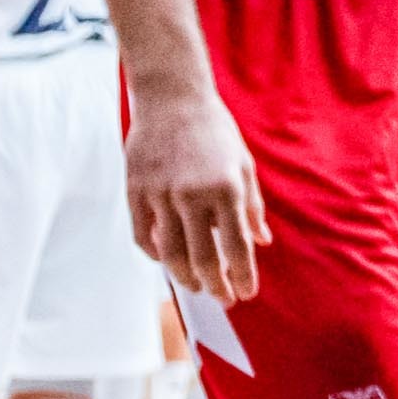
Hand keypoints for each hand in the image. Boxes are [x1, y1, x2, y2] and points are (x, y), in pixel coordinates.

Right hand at [127, 82, 271, 302]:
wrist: (172, 99)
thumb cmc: (215, 132)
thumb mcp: (244, 164)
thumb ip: (252, 206)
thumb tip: (262, 241)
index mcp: (226, 188)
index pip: (236, 247)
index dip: (242, 276)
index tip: (246, 294)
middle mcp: (192, 195)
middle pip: (203, 259)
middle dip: (216, 286)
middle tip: (224, 299)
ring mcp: (160, 194)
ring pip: (170, 254)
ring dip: (185, 278)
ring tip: (197, 287)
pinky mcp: (135, 191)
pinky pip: (142, 235)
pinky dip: (154, 255)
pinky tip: (167, 262)